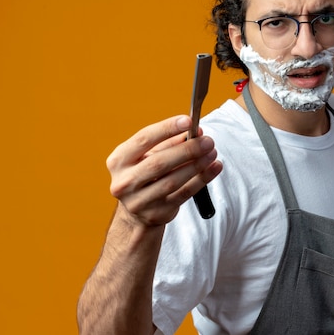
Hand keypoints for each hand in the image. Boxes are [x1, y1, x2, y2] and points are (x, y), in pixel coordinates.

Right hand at [106, 115, 221, 226]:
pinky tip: (214, 167)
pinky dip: (202, 179)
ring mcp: (139, 201)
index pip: (143, 139)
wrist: (137, 213)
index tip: (188, 120)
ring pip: (172, 180)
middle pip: (159, 162)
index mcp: (119, 161)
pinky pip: (184, 194)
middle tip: (207, 141)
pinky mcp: (157, 213)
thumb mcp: (149, 156)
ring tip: (212, 152)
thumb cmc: (145, 175)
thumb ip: (171, 142)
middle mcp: (124, 182)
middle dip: (187, 150)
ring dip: (196, 165)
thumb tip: (195, 130)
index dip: (167, 129)